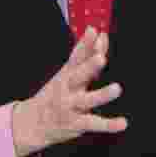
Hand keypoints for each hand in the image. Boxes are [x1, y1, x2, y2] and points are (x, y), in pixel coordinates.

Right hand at [10, 27, 127, 156]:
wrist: (32, 122)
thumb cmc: (55, 93)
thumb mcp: (67, 72)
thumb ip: (86, 53)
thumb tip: (99, 33)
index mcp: (67, 74)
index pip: (76, 56)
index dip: (85, 44)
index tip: (94, 31)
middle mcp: (68, 89)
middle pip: (78, 76)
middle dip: (89, 67)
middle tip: (101, 58)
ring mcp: (71, 106)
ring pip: (87, 100)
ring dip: (102, 95)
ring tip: (117, 88)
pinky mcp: (76, 123)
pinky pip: (94, 124)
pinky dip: (109, 125)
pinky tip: (123, 123)